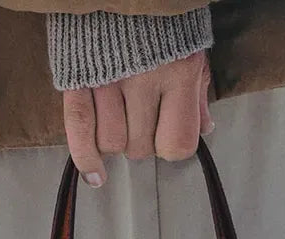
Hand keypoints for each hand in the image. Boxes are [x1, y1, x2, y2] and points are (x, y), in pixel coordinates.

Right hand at [62, 51, 212, 186]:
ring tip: (120, 122)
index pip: (177, 144)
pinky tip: (96, 175)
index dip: (173, 146)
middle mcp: (145, 81)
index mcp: (180, 74)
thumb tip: (205, 130)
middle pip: (141, 147)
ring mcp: (109, 81)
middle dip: (143, 141)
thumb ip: (197, 92)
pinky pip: (79, 129)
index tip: (169, 135)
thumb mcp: (192, 48)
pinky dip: (86, 157)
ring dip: (117, 142)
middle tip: (143, 118)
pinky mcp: (79, 78)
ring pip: (112, 142)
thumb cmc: (163, 18)